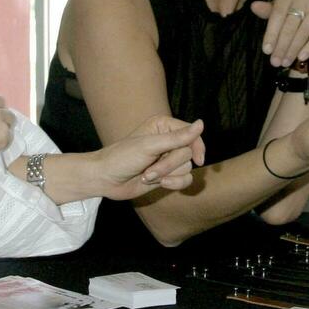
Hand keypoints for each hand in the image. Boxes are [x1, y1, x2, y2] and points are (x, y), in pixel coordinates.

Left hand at [87, 117, 205, 200]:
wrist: (106, 179)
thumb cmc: (122, 158)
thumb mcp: (150, 146)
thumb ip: (177, 137)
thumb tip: (201, 124)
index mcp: (164, 126)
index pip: (191, 134)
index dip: (196, 146)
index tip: (198, 160)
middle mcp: (168, 140)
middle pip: (188, 154)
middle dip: (169, 165)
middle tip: (150, 170)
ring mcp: (168, 158)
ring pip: (187, 168)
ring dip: (167, 175)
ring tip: (148, 176)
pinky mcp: (168, 174)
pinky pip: (185, 180)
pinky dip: (173, 184)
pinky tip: (159, 183)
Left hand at [251, 0, 308, 67]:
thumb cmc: (291, 18)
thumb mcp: (278, 14)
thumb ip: (267, 12)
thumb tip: (254, 6)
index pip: (278, 15)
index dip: (271, 34)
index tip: (266, 51)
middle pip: (290, 25)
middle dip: (281, 46)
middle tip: (275, 62)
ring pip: (303, 31)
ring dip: (293, 49)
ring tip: (285, 62)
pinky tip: (301, 58)